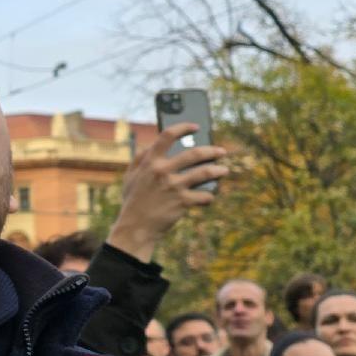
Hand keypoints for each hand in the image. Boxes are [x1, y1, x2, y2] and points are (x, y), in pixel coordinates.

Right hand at [106, 122, 227, 261]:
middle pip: (194, 153)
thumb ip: (139, 159)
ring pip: (204, 173)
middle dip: (212, 151)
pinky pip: (204, 196)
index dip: (183, 128)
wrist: (135, 228)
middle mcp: (162, 171)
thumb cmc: (134, 201)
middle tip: (221, 152)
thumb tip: (150, 145)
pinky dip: (209, 196)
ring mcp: (173, 187)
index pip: (167, 136)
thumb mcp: (130, 177)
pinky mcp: (182, 202)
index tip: (195, 127)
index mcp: (149, 162)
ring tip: (224, 171)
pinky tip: (208, 197)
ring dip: (218, 171)